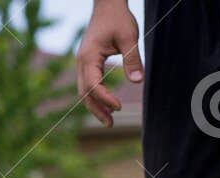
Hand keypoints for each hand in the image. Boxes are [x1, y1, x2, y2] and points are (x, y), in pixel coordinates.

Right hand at [76, 1, 143, 126]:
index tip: (120, 106)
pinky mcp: (87, 63)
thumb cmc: (118, 18)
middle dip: (97, 110)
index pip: (94, 85)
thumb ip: (132, 59)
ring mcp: (82, 63)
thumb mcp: (129, 36)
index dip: (106, 98)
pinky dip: (96, 96)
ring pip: (84, 91)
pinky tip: (107, 104)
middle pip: (85, 93)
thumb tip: (138, 81)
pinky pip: (88, 84)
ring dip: (96, 106)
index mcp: (89, 56)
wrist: (107, 4)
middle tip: (111, 124)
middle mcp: (81, 62)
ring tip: (109, 120)